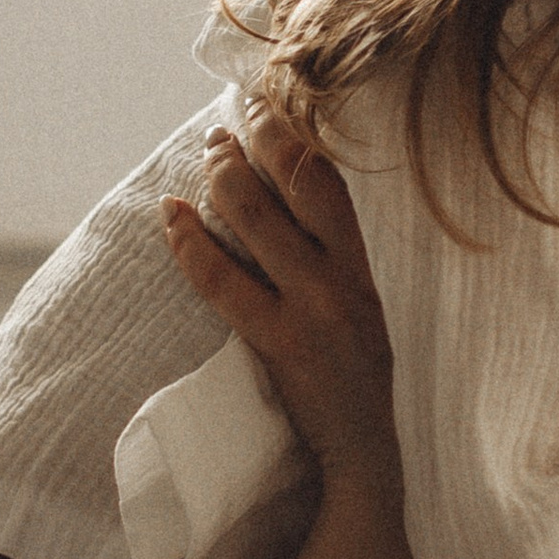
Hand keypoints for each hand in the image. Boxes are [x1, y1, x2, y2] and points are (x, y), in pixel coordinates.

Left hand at [163, 107, 401, 484]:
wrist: (376, 455)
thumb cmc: (380, 376)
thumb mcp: (388, 305)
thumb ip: (363, 257)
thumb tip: (316, 199)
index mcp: (382, 262)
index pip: (340, 176)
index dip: (305, 131)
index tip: (281, 103)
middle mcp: (350, 275)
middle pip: (299, 180)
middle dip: (262, 138)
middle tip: (234, 122)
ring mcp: (314, 308)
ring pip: (256, 219)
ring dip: (223, 176)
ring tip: (208, 154)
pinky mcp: (280, 343)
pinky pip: (220, 281)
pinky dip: (189, 242)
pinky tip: (170, 215)